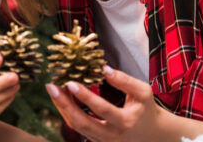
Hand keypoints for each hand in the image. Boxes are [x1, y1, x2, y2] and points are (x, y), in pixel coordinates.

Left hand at [45, 66, 169, 141]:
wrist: (152, 134)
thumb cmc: (146, 109)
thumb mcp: (142, 92)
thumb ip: (124, 80)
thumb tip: (104, 68)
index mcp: (125, 122)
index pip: (102, 109)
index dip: (85, 96)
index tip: (70, 82)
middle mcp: (112, 136)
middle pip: (82, 123)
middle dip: (64, 105)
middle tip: (51, 87)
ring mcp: (103, 141)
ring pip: (77, 127)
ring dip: (63, 108)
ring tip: (54, 89)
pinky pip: (78, 128)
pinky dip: (68, 113)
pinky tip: (62, 99)